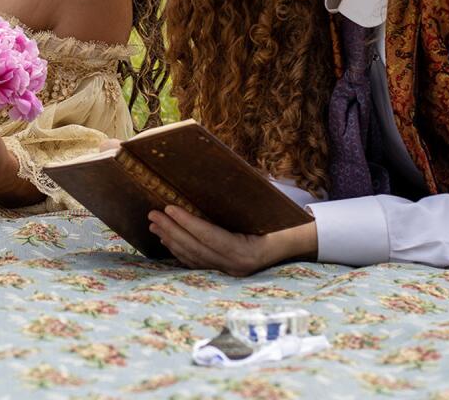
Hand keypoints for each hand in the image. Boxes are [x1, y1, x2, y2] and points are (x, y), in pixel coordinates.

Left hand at [147, 205, 317, 276]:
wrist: (295, 242)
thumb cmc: (281, 220)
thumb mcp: (265, 208)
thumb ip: (243, 200)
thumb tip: (218, 177)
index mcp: (248, 251)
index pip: (210, 236)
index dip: (187, 223)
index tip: (168, 208)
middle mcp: (237, 265)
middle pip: (197, 248)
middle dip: (172, 230)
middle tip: (153, 214)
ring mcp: (230, 271)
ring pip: (194, 257)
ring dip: (171, 239)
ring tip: (154, 224)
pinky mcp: (224, 270)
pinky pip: (197, 262)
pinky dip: (179, 249)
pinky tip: (167, 238)